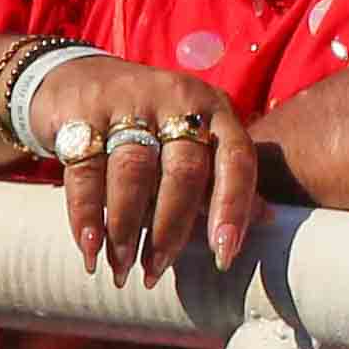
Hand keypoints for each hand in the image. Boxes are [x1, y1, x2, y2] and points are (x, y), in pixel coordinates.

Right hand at [23, 55, 255, 282]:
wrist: (79, 75)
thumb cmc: (153, 121)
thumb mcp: (193, 137)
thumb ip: (224, 176)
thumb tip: (269, 220)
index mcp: (216, 110)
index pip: (237, 160)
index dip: (234, 209)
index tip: (225, 256)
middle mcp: (178, 101)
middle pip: (183, 172)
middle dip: (170, 231)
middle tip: (155, 273)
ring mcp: (129, 103)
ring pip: (132, 174)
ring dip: (126, 230)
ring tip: (120, 269)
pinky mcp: (83, 112)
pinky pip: (86, 172)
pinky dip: (86, 216)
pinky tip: (90, 247)